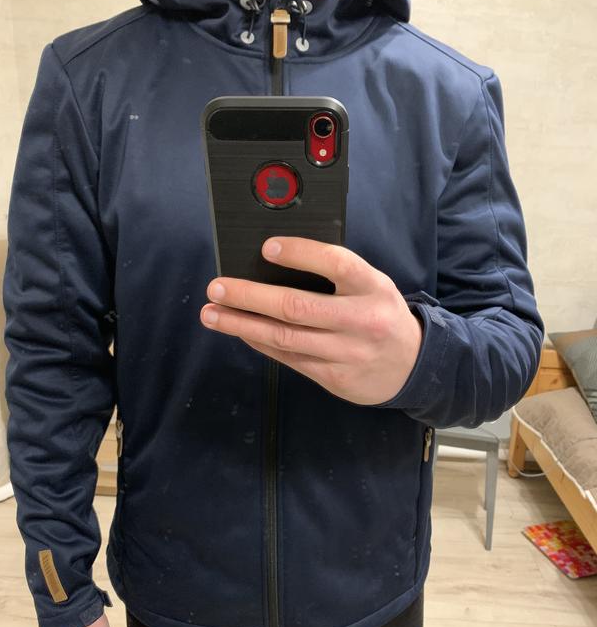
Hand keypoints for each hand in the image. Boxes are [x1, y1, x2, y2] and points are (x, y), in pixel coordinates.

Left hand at [200, 236, 422, 405]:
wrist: (414, 366)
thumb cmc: (381, 315)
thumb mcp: (372, 285)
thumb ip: (336, 274)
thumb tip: (276, 260)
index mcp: (372, 288)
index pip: (337, 264)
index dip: (301, 254)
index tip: (268, 248)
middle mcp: (360, 321)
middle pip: (297, 307)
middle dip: (250, 297)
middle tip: (218, 287)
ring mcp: (346, 353)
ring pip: (285, 338)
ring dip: (241, 324)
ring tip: (212, 313)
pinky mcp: (334, 378)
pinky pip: (288, 358)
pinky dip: (259, 342)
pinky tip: (240, 330)